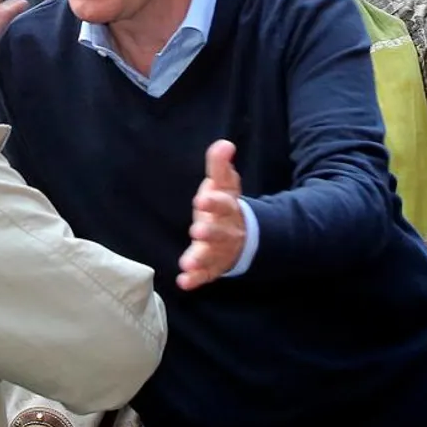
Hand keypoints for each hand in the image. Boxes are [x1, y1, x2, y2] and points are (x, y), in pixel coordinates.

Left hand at [178, 140, 245, 289]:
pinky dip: (196, 279)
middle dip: (211, 232)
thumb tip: (224, 144)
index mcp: (229, 209)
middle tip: (197, 231)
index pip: (224, 203)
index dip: (215, 202)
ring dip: (201, 259)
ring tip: (187, 263)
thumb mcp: (224, 184)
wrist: (243, 234)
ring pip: (213, 256)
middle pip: (221, 233)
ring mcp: (221, 250)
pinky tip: (184, 282)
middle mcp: (227, 231)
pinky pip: (206, 275)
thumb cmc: (225, 206)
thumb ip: (220, 166)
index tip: (202, 198)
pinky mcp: (214, 266)